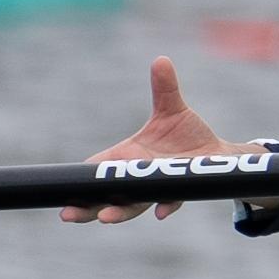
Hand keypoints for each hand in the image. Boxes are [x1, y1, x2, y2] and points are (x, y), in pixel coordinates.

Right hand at [67, 55, 238, 221]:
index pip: (99, 168)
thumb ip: (164, 89)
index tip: (62, 185)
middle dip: (87, 206)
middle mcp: (138, 175)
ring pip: (134, 204)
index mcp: (128, 156)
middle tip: (67, 214)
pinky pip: (170, 201)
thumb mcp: (172, 109)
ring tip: (104, 218)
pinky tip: (161, 212)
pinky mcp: (180, 190)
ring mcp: (157, 186)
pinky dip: (165, 205)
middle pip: (107, 194)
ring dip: (120, 211)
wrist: (216, 152)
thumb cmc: (186, 134)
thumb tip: (161, 60)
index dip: (83, 176)